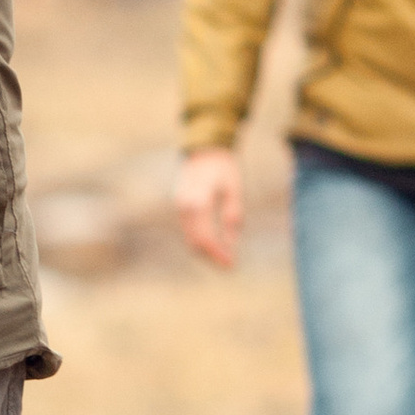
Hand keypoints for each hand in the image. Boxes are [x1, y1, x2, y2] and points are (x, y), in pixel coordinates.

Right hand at [176, 147, 244, 271]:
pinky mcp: (180, 207)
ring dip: (205, 251)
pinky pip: (188, 230)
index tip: (231, 265)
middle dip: (212, 256)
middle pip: (195, 242)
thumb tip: (231, 245)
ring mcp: (180, 207)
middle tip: (229, 265)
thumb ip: (233, 217)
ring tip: (224, 256)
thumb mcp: (234, 191)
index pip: (205, 238)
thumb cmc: (223, 168)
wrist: (205, 149)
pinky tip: (215, 244)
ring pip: (189, 238)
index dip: (218, 255)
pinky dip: (200, 240)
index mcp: (199, 202)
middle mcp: (185, 207)